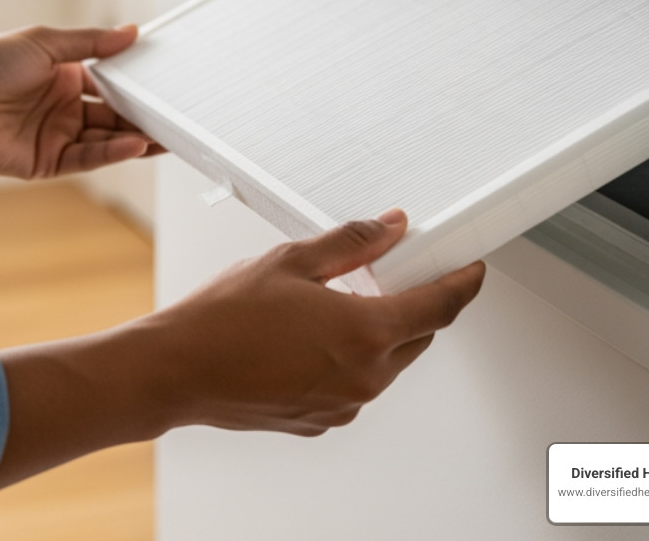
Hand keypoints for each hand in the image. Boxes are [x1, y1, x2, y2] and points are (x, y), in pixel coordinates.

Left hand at [0, 24, 160, 178]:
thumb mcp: (45, 42)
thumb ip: (91, 42)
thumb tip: (131, 32)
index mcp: (63, 76)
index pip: (111, 83)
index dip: (137, 86)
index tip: (166, 84)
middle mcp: (63, 108)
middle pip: (115, 115)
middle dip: (146, 117)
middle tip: (180, 116)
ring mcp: (57, 136)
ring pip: (107, 139)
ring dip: (137, 138)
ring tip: (169, 135)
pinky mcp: (48, 162)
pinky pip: (88, 157)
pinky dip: (113, 151)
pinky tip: (135, 143)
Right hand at [0, 210, 484, 487]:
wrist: (178, 371)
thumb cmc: (223, 319)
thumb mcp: (291, 261)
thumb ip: (351, 243)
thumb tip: (391, 228)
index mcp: (366, 332)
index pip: (440, 307)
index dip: (463, 284)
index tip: (471, 270)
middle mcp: (364, 377)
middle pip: (417, 336)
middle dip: (413, 304)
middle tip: (390, 274)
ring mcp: (344, 405)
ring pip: (385, 364)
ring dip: (376, 334)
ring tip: (331, 305)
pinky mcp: (321, 421)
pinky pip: (354, 387)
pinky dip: (346, 361)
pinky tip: (307, 339)